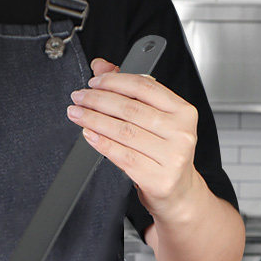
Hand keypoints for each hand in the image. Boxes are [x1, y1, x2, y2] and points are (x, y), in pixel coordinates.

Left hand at [66, 57, 200, 220]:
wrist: (177, 194)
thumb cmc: (164, 155)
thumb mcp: (155, 121)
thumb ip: (130, 93)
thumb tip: (102, 67)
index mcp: (183, 111)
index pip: (146, 87)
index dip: (116, 81)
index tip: (94, 82)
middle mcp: (181, 132)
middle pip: (131, 109)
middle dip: (99, 101)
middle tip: (79, 97)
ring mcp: (171, 156)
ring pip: (124, 132)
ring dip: (95, 120)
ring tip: (77, 114)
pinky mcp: (157, 177)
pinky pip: (123, 156)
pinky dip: (102, 144)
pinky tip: (89, 134)